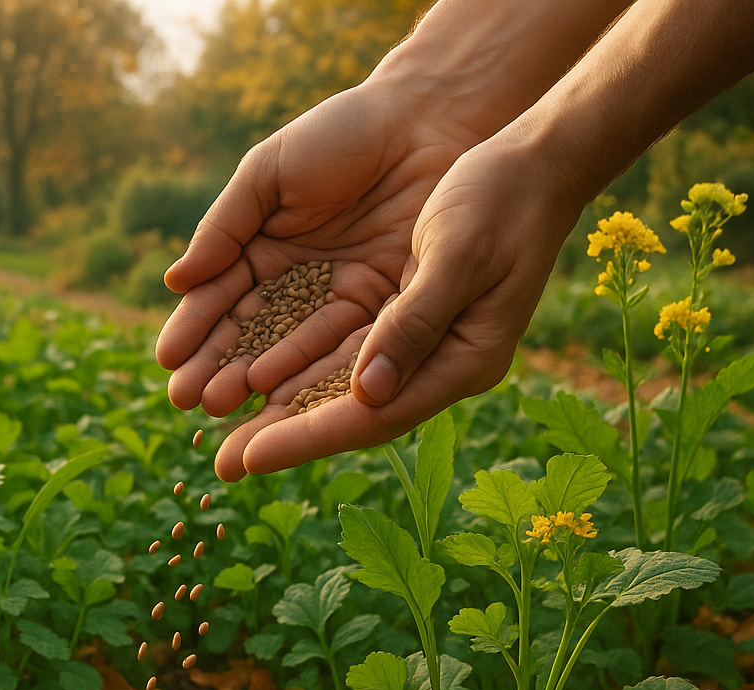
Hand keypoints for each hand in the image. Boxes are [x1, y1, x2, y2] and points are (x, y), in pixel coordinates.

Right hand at [157, 81, 479, 423]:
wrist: (429, 116)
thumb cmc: (344, 132)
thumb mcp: (270, 173)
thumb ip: (224, 227)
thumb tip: (174, 282)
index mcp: (262, 249)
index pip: (220, 299)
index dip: (195, 332)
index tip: (169, 362)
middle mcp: (297, 283)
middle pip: (251, 336)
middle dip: (219, 368)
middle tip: (190, 401)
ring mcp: (340, 299)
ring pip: (293, 349)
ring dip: (256, 380)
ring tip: (224, 406)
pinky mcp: (386, 308)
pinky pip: (346, 346)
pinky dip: (312, 371)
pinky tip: (278, 395)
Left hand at [211, 134, 585, 477]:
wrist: (535, 160)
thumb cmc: (504, 199)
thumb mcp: (458, 253)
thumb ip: (414, 323)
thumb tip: (367, 392)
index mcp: (465, 359)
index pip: (373, 416)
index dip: (306, 439)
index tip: (248, 458)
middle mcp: (441, 363)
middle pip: (349, 414)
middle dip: (282, 437)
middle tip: (218, 464)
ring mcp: (423, 342)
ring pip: (339, 386)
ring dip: (280, 405)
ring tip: (222, 425)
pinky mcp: (403, 314)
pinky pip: (341, 349)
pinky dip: (298, 363)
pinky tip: (254, 374)